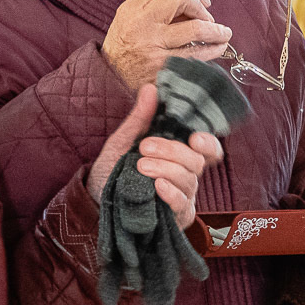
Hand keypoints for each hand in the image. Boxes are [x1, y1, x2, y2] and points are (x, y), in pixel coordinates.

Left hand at [87, 84, 223, 227]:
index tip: (194, 137)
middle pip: (197, 161)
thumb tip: (151, 88)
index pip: (208, 149)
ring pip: (189, 180)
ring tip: (141, 165)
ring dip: (166, 169)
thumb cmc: (114, 167)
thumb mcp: (123, 140)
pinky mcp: (175, 216)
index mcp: (179, 154)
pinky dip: (171, 193)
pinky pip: (182, 205)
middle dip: (172, 151)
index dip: (208, 143)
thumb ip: (140, 118)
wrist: (95, 197)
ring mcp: (183, 196)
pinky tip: (157, 186)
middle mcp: (186, 174)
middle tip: (144, 147)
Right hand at [102, 0, 231, 89]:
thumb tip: (195, 2)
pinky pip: (198, 53)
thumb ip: (156, 8)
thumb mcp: (129, 22)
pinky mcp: (163, 66)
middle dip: (201, 5)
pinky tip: (218, 48)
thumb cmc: (124, 52)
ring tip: (223, 33)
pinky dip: (214, 49)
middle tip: (207, 17)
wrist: (109, 84)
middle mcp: (141, 23)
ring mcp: (152, 45)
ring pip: (196, 27)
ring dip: (217, 30)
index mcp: (132, 7)